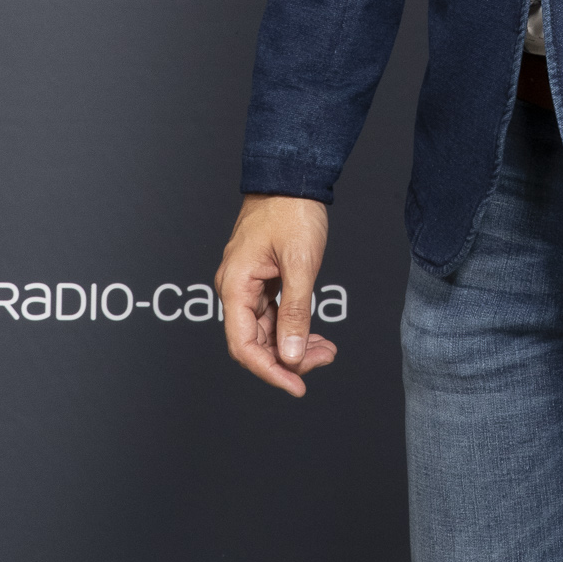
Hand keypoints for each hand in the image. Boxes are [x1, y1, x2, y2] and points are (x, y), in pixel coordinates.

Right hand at [215, 194, 336, 397]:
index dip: (269, 371)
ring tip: (327, 349)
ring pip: (267, 329)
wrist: (293, 175)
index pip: (244, 346)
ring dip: (295, 344)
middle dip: (289, 358)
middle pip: (256, 342)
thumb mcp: (300, 264)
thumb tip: (290, 356)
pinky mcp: (262, 277)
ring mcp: (248, 283)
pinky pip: (273, 312)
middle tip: (324, 359)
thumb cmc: (292, 211)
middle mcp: (235, 288)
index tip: (297, 386)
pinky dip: (294, 325)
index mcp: (235, 286)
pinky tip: (315, 334)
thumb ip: (296, 312)